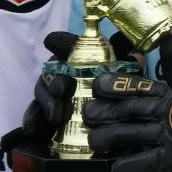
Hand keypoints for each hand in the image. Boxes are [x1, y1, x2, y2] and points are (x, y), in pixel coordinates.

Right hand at [1, 30, 134, 153]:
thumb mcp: (128, 81)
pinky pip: (34, 115)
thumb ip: (131, 68)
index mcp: (82, 60)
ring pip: (42, 91)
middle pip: (52, 71)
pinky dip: (32, 121)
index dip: (60, 42)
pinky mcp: (45, 116)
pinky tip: (34, 129)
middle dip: (53, 78)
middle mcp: (65, 74)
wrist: (116, 130)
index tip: (51, 41)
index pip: (68, 46)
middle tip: (61, 89)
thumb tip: (139, 56)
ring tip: (55, 115)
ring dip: (44, 101)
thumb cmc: (121, 97)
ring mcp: (53, 95)